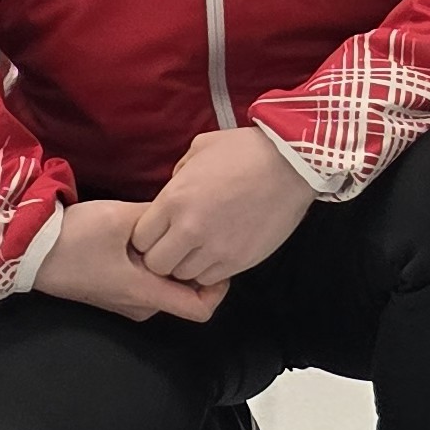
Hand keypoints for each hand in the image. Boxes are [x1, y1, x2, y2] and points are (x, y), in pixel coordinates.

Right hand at [31, 198, 223, 322]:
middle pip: (184, 294)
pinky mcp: (112, 292)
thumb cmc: (75, 238)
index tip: (217, 259)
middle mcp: (139, 305)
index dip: (219, 288)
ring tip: (167, 231)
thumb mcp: (122, 218)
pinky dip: (152, 265)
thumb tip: (185, 213)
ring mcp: (124, 303)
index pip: (200, 309)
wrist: (28, 251)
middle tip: (194, 234)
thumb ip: (159, 218)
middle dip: (193, 267)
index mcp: (146, 293)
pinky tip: (143, 238)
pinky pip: (145, 283)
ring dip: (170, 263)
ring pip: (164, 286)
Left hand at [131, 126, 318, 287]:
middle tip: (174, 245)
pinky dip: (209, 270)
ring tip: (198, 248)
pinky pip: (210, 279)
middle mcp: (190, 229)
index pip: (139, 239)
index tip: (158, 231)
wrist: (290, 164)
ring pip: (183, 276)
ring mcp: (216, 249)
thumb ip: (178, 176)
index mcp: (174, 200)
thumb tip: (172, 191)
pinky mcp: (239, 261)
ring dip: (186, 265)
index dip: (146, 238)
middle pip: (156, 265)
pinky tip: (217, 252)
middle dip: (161, 257)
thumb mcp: (199, 150)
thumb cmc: (245, 151)